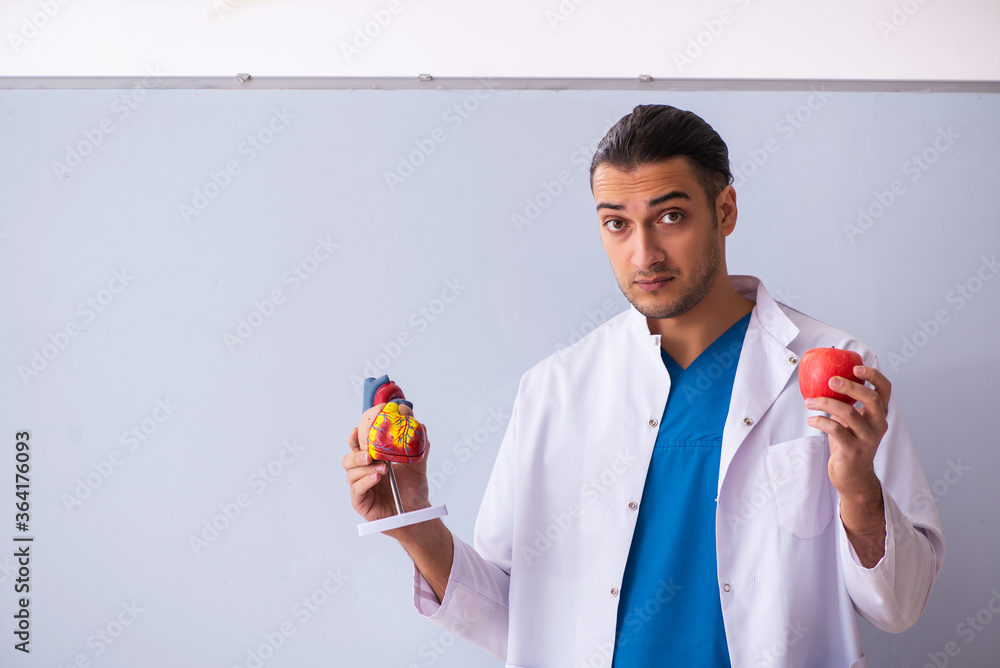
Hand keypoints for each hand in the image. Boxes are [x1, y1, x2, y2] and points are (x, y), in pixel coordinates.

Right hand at [342, 403, 431, 540]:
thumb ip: (418, 445)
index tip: (358, 430)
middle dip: (356, 453)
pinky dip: (365, 482)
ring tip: (383, 469)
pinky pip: (356, 490)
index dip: (355, 437)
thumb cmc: (413, 489)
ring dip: (365, 468)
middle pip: (349, 458)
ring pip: (351, 473)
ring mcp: (361, 487)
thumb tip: (420, 424)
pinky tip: (376, 478)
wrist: (417, 513)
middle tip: (369, 453)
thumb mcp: (418, 464)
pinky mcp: (360, 502)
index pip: (359, 445)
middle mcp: (364, 472)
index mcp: (374, 460)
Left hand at [806, 365, 888, 565]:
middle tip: (830, 381)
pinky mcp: (853, 451)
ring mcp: (867, 439)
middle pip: (872, 399)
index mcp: (879, 415)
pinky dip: (820, 421)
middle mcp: (878, 426)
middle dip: (851, 387)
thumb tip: (825, 377)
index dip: (874, 376)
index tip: (856, 367)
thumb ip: (846, 402)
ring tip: (809, 401)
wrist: (852, 477)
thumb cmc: (848, 443)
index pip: (885, 390)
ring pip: (849, 414)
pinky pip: (836, 430)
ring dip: (825, 404)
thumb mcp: (850, 421)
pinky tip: (810, 419)